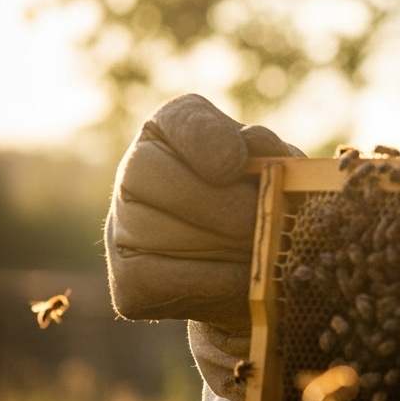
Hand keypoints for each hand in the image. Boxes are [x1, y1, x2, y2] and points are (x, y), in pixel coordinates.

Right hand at [106, 94, 302, 332]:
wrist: (245, 267)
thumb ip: (269, 152)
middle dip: (226, 209)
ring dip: (227, 248)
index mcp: (173, 130)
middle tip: (261, 224)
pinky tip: (243, 277)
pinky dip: (215, 280)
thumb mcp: (278, 170)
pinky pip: (166, 278)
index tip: (236, 166)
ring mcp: (121, 227)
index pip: (180, 120)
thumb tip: (253, 140)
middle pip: (166, 182)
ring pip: (167, 234)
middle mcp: (135, 170)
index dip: (208, 143)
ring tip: (259, 250)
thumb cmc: (263, 202)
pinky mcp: (126, 280)